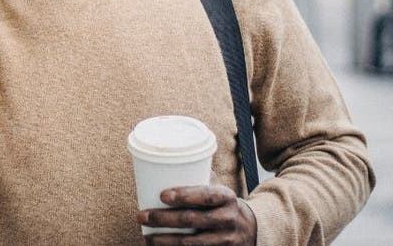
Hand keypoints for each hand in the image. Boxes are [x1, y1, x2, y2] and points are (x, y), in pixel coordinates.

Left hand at [138, 184, 256, 245]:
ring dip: (165, 241)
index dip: (184, 195)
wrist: (251, 230)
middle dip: (163, 219)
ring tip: (146, 237)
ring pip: (191, 243)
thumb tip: (168, 156)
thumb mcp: (219, 190)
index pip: (206, 195)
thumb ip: (200, 176)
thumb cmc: (223, 205)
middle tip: (141, 216)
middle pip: (192, 220)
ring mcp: (226, 240)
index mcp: (227, 197)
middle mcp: (229, 219)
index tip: (161, 195)